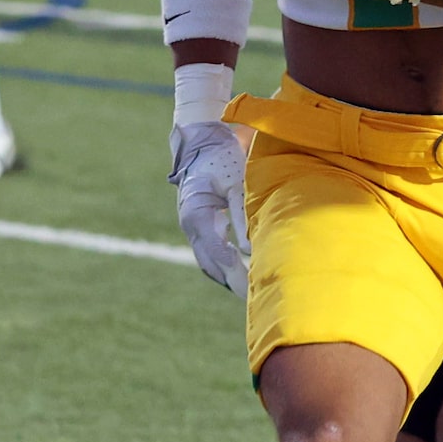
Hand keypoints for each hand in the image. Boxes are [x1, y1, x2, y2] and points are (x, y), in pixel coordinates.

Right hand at [169, 120, 248, 294]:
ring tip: (248, 293)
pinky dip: (223, 265)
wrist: (201, 141)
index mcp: (196, 215)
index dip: (234, 273)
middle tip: (252, 300)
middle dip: (231, 282)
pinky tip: (240, 272)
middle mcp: (191, 225)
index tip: (250, 289)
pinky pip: (210, 252)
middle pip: (210, 264)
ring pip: (208, 261)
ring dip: (226, 277)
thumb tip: (249, 249)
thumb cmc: (221, 157)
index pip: (217, 253)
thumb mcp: (234, 184)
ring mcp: (192, 226)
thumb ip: (241, 215)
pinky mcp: (199, 224)